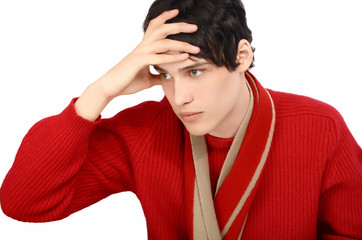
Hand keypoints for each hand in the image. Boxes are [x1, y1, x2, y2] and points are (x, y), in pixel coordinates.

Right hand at [75, 9, 199, 120]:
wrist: (110, 88)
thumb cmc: (126, 82)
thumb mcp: (147, 79)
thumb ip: (158, 76)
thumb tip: (168, 78)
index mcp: (144, 47)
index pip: (155, 26)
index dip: (165, 17)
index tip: (178, 13)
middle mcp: (143, 46)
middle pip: (162, 29)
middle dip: (179, 26)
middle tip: (194, 26)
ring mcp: (141, 53)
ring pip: (163, 42)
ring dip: (181, 44)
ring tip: (195, 48)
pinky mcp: (139, 62)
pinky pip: (159, 57)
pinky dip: (173, 57)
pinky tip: (184, 57)